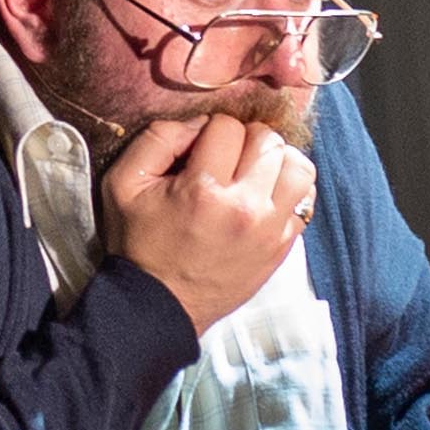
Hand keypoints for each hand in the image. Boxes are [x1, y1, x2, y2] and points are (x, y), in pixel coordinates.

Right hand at [99, 108, 316, 331]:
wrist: (158, 305)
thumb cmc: (138, 244)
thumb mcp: (123, 183)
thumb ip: (157, 139)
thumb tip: (198, 123)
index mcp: (203, 190)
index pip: (227, 127)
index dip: (210, 130)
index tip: (198, 151)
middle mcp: (245, 208)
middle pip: (269, 140)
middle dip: (246, 139)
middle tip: (227, 157)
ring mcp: (270, 229)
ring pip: (299, 166)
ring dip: (277, 159)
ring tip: (255, 170)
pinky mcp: (282, 246)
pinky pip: (306, 199)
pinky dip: (290, 187)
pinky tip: (267, 193)